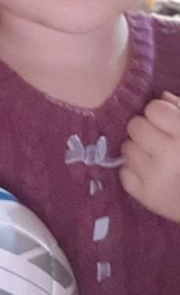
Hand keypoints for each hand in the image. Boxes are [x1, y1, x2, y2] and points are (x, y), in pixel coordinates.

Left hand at [120, 91, 179, 221]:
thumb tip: (161, 95)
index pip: (153, 108)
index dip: (159, 114)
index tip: (168, 124)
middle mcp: (170, 156)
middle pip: (135, 126)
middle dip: (145, 131)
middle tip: (160, 141)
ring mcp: (157, 178)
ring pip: (127, 148)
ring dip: (139, 151)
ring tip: (157, 159)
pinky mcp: (148, 198)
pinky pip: (124, 173)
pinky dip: (135, 173)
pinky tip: (152, 176)